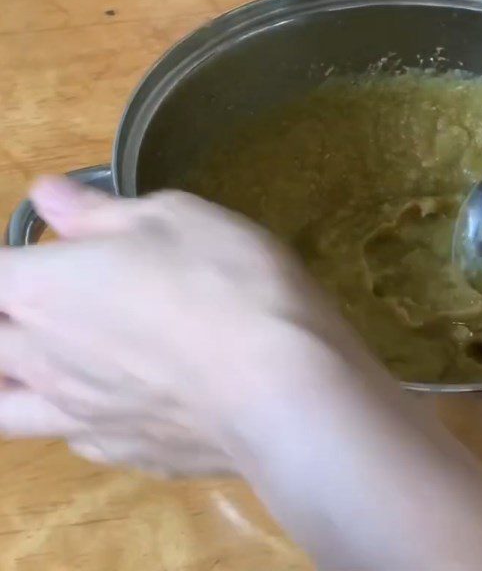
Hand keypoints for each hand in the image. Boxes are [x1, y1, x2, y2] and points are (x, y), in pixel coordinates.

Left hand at [0, 177, 357, 476]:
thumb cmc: (226, 281)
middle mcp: (42, 359)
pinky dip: (72, 411)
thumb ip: (99, 212)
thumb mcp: (175, 216)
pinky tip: (109, 396)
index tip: (26, 255)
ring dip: (10, 378)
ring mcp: (78, 417)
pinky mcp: (122, 453)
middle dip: (4, 319)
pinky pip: (70, 433)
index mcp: (43, 289)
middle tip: (35, 303)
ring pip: (3, 408)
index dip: (4, 263)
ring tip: (39, 360)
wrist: (285, 385)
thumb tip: (46, 197)